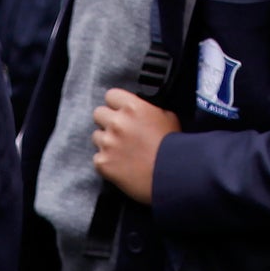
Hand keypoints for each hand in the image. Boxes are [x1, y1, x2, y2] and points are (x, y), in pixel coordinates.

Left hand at [92, 89, 179, 204]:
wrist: (171, 175)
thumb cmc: (173, 147)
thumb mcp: (168, 117)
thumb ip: (149, 110)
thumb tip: (142, 110)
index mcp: (133, 107)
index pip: (111, 95)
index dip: (116, 104)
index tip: (120, 112)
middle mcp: (117, 122)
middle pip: (98, 114)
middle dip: (107, 121)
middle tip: (120, 132)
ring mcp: (108, 143)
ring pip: (96, 136)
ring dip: (106, 142)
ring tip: (122, 151)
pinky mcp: (103, 163)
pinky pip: (97, 158)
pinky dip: (106, 162)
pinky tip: (120, 165)